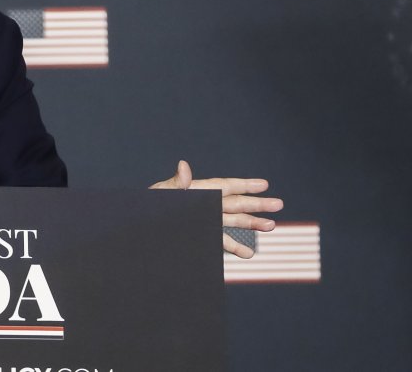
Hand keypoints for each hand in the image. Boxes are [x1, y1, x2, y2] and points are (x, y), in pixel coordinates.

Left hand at [150, 160, 283, 258]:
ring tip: (271, 226)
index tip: (264, 183)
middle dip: (257, 204)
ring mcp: (203, 221)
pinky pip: (221, 241)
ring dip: (251, 224)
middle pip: (235, 204)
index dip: (244, 185)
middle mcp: (203, 205)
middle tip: (279, 204)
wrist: (140, 229)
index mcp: (196, 191)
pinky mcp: (201, 235)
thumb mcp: (162, 194)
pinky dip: (235, 247)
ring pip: (232, 222)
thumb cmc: (148, 206)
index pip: (224, 186)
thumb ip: (176, 183)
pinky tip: (248, 252)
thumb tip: (184, 164)